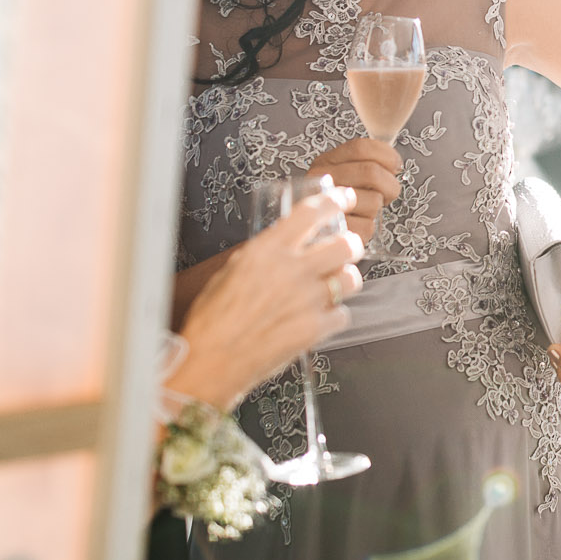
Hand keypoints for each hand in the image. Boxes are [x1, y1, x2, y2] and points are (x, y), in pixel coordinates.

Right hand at [172, 187, 361, 410]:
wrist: (209, 362)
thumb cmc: (212, 320)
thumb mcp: (232, 272)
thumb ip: (265, 253)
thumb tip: (287, 243)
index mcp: (267, 251)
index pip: (312, 213)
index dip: (336, 200)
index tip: (345, 197)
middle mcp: (292, 271)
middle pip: (346, 244)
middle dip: (350, 245)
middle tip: (344, 250)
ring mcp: (307, 300)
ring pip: (351, 278)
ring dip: (345, 280)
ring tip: (331, 287)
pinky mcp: (315, 329)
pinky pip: (343, 314)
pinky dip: (334, 316)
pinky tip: (317, 318)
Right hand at [307, 138, 401, 244]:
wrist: (310, 236)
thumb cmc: (334, 203)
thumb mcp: (342, 174)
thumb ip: (364, 162)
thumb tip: (394, 161)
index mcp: (326, 163)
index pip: (361, 147)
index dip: (387, 156)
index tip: (394, 165)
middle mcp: (322, 181)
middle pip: (371, 172)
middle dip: (390, 185)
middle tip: (387, 192)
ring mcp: (325, 207)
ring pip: (374, 200)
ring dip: (377, 209)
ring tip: (364, 210)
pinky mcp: (333, 233)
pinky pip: (368, 226)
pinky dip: (369, 227)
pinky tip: (356, 224)